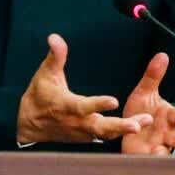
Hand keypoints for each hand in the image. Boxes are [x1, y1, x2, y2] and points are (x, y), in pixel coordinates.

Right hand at [16, 34, 151, 144]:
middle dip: (119, 126)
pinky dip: (119, 134)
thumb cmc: (39, 96)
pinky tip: (137, 127)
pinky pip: (104, 137)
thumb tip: (55, 37)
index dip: (97, 105)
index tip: (113, 101)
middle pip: (99, 127)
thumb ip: (56, 56)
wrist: (29, 124)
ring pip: (105, 134)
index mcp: (66, 106)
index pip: (83, 106)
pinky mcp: (85, 137)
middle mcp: (76, 122)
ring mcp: (81, 132)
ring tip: (144, 123)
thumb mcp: (45, 74)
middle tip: (137, 124)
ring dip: (124, 130)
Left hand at [120, 53, 174, 155]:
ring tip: (160, 153)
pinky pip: (147, 161)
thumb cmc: (142, 111)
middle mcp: (166, 133)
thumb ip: (153, 76)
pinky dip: (147, 161)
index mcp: (168, 117)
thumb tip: (162, 55)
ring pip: (164, 153)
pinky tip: (146, 160)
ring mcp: (155, 147)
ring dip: (163, 154)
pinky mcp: (143, 158)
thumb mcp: (144, 92)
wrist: (125, 129)